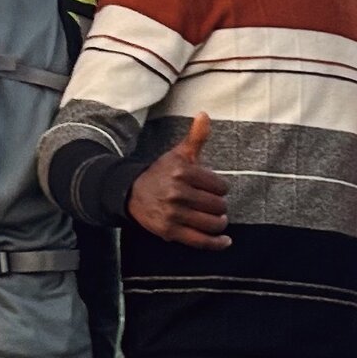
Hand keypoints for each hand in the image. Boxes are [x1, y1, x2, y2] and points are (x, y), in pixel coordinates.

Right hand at [127, 114, 230, 248]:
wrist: (131, 193)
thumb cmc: (162, 173)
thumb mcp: (179, 154)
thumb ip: (196, 136)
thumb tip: (204, 114)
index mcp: (182, 172)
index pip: (220, 186)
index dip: (220, 188)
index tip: (213, 188)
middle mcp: (177, 193)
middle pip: (218, 206)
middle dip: (219, 206)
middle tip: (213, 205)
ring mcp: (173, 214)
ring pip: (212, 223)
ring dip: (219, 223)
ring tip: (217, 219)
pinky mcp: (169, 232)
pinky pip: (200, 241)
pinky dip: (217, 243)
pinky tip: (225, 241)